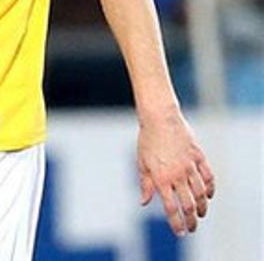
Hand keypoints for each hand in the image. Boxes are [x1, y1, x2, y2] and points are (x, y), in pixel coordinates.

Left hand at [137, 111, 214, 234]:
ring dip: (202, 206)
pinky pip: (208, 177)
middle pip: (189, 204)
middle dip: (191, 220)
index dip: (177, 223)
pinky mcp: (199, 157)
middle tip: (192, 228)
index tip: (180, 232)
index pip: (171, 208)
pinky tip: (208, 195)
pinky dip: (210, 188)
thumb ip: (146, 185)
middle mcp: (177, 175)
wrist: (160, 119)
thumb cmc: (147, 141)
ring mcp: (190, 166)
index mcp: (161, 178)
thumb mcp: (142, 163)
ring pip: (201, 193)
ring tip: (201, 214)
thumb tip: (144, 203)